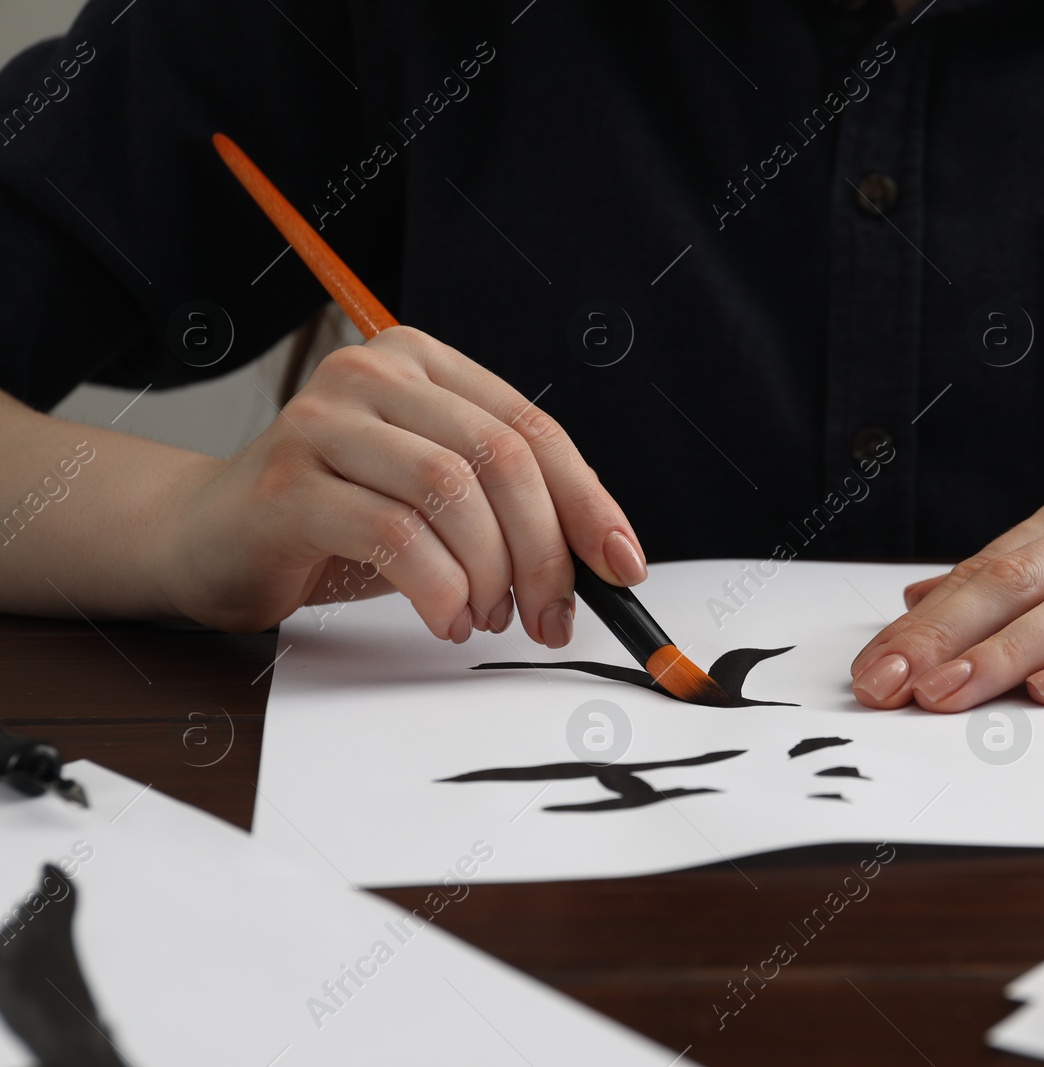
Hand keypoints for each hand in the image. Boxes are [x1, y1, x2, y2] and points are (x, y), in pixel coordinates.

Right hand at [161, 326, 644, 644]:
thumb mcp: (437, 501)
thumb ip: (509, 506)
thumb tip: (605, 559)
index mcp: (424, 364)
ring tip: (487, 617)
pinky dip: (438, 589)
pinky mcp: (288, 481)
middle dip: (545, 550)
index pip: (532, 428)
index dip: (588, 502)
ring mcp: (324, 421)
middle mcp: (374, 373)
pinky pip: (395, 535)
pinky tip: (445, 619)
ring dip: (490, 573)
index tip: (622, 566)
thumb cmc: (336, 520)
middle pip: (500, 457)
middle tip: (551, 615)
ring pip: (452, 491)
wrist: (211, 538)